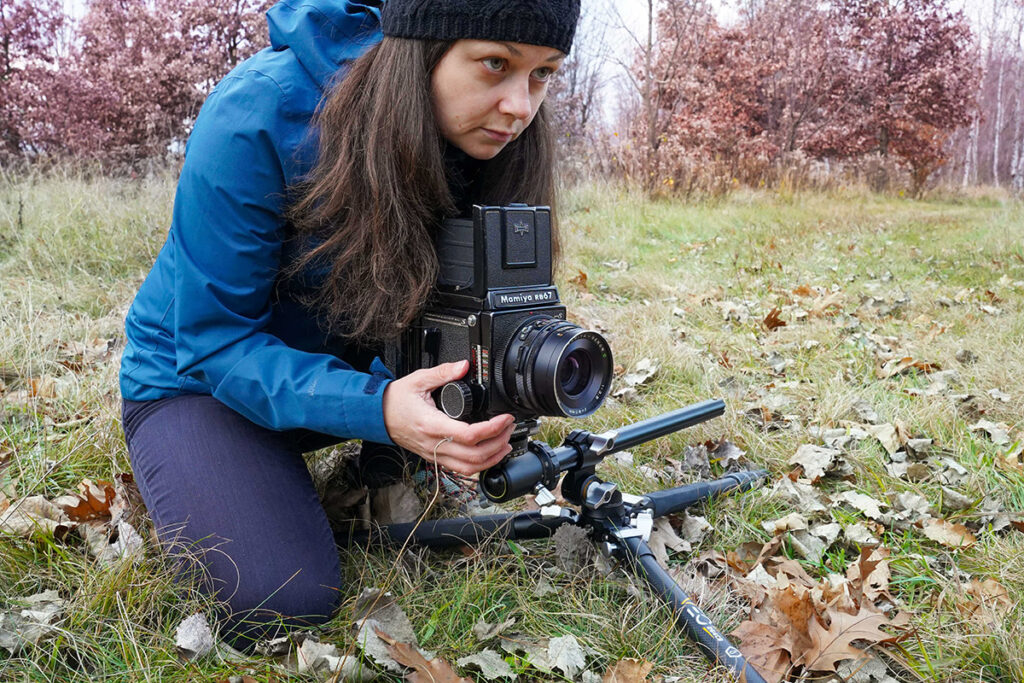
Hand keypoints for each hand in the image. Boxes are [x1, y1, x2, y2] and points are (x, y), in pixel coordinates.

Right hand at [381, 360, 514, 475]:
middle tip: (509, 428)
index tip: (505, 418)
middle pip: (474, 456)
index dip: (493, 428)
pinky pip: (460, 469)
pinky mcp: (435, 458)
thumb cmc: (395, 400)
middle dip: (499, 443)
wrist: (376, 415)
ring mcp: (434, 454)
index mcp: (432, 424)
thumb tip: (464, 366)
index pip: (469, 434)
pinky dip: (479, 465)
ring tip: (506, 443)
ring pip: (469, 468)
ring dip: (492, 458)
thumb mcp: (418, 379)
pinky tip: (489, 454)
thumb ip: (443, 372)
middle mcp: (434, 444)